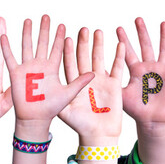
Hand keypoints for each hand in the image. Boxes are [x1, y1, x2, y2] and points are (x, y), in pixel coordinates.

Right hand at [2, 15, 93, 163]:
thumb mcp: (69, 94)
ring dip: (27, 33)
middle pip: (42, 43)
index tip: (62, 25)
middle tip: (46, 16)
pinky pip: (10, 58)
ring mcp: (27, 69)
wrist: (35, 119)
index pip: (57, 49)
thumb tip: (95, 73)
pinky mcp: (15, 74)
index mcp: (52, 69)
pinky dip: (6, 47)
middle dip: (44, 30)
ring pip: (27, 46)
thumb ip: (80, 82)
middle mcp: (39, 66)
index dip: (59, 37)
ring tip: (28, 20)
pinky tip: (3, 36)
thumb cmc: (52, 109)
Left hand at [58, 28, 125, 145]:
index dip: (67, 51)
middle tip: (82, 29)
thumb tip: (45, 89)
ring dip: (98, 45)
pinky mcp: (114, 85)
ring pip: (99, 59)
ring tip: (97, 31)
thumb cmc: (80, 125)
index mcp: (73, 84)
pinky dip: (119, 56)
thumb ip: (58, 99)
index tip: (65, 37)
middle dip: (83, 43)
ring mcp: (101, 81)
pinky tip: (119, 44)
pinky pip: (117, 68)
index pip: (69, 63)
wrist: (98, 135)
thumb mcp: (65, 112)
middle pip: (84, 57)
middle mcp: (86, 80)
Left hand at [118, 18, 164, 124]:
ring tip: (163, 23)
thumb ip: (109, 83)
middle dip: (141, 33)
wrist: (151, 121)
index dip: (123, 41)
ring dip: (164, 37)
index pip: (127, 52)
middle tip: (137, 18)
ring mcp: (162, 71)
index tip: (117, 27)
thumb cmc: (135, 109)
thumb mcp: (119, 94)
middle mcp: (149, 67)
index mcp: (135, 70)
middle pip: (145, 46)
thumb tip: (90, 77)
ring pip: (164, 50)